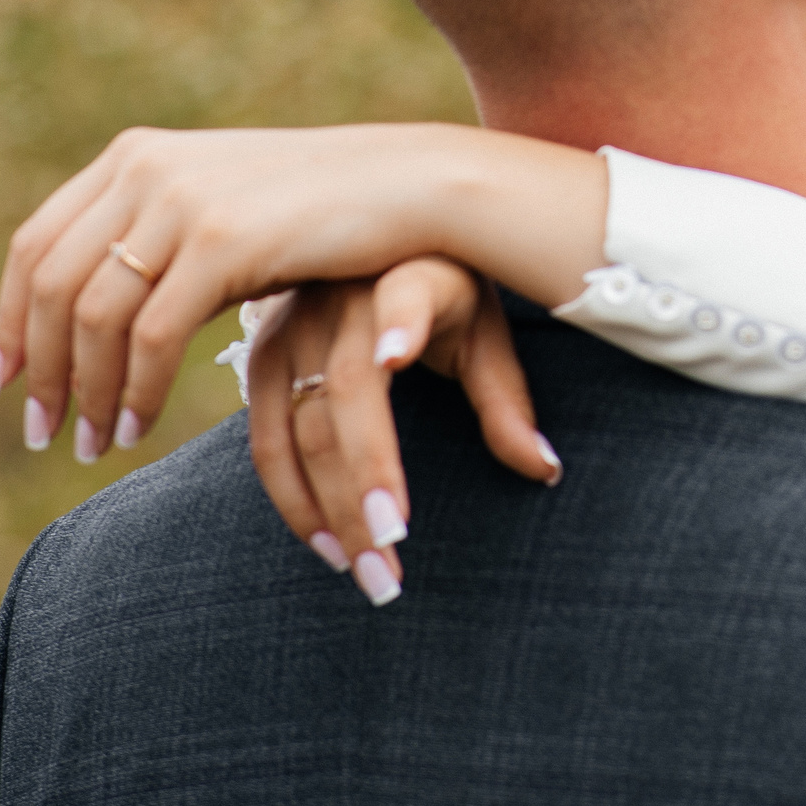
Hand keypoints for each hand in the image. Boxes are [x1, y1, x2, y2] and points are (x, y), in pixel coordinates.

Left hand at [0, 123, 604, 458]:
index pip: (36, 243)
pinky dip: (135, 390)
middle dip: (38, 368)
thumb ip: (164, 229)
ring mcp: (180, 200)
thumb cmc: (329, 207)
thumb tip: (103, 287)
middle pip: (49, 285)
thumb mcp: (228, 204)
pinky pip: (151, 335)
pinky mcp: (220, 240)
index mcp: (138, 155)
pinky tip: (138, 427)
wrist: (413, 184)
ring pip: (92, 316)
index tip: (2, 382)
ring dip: (86, 391)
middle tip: (42, 431)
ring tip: (94, 444)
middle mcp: (145, 169)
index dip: (9, 319)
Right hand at [247, 259, 559, 605]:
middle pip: (344, 397)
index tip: (394, 358)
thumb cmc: (446, 291)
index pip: (403, 298)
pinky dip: (292, 497)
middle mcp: (342, 296)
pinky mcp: (259, 352)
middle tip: (391, 565)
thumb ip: (505, 398)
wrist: (369, 233)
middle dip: (364, 485)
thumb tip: (547, 470)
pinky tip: (325, 544)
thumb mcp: (484, 328)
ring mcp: (291, 324)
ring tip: (365, 573)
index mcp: (410, 272)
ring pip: (295, 427)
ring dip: (324, 509)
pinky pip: (264, 437)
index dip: (400, 322)